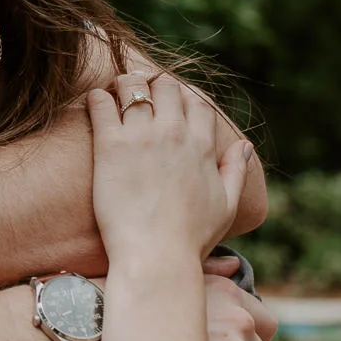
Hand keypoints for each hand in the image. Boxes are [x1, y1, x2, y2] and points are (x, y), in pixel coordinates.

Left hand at [88, 75, 252, 271]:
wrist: (156, 256)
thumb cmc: (191, 238)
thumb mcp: (226, 206)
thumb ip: (235, 170)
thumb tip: (244, 145)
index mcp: (202, 146)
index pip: (196, 101)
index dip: (183, 96)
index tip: (169, 102)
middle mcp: (175, 134)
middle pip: (165, 86)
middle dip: (153, 84)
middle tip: (137, 93)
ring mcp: (142, 137)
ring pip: (133, 86)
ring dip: (124, 84)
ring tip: (114, 92)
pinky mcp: (111, 146)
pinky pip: (101, 104)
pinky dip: (97, 97)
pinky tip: (95, 103)